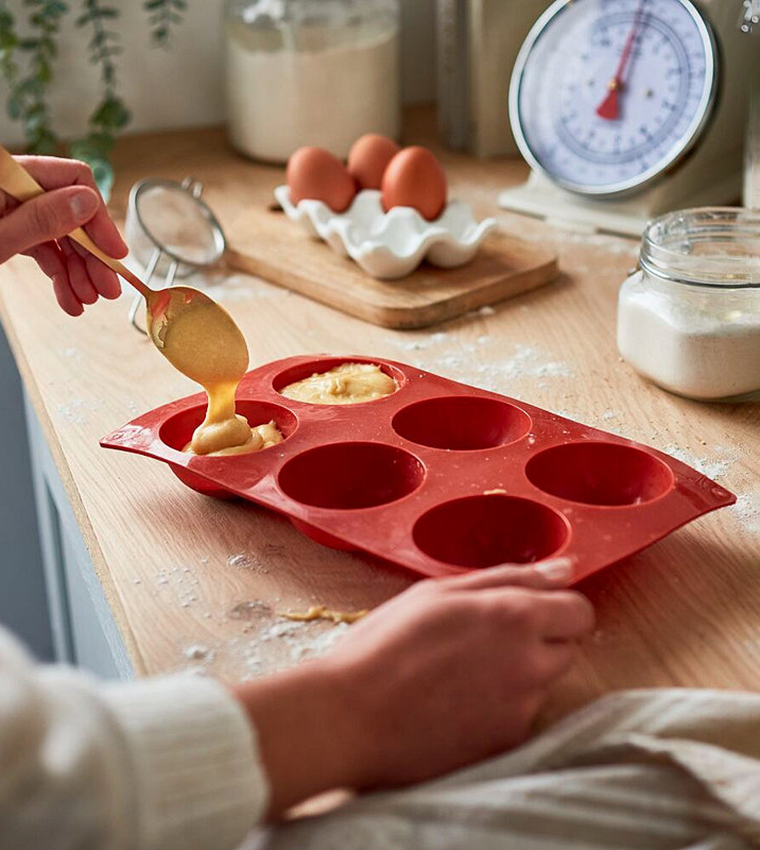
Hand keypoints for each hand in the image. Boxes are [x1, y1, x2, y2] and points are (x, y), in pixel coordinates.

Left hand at [0, 156, 127, 315]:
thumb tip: (87, 203)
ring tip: (87, 299)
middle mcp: (15, 188)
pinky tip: (69, 295)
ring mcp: (13, 208)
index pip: (73, 181)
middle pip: (70, 214)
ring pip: (60, 236)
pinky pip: (42, 247)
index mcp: (10, 176)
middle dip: (91, 256)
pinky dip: (58, 273)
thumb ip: (40, 218)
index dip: (98, 218)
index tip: (113, 252)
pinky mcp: (10, 226)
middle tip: (108, 288)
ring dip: (78, 271)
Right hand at [233, 559, 593, 817]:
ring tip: (461, 675)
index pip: (579, 611)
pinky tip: (455, 704)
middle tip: (486, 640)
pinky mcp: (506, 745)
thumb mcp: (439, 592)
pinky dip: (499, 708)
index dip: (555, 607)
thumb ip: (509, 577)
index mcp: (515, 616)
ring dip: (520, 675)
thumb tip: (566, 569)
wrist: (350, 718)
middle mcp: (530, 664)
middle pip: (568, 648)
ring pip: (544, 684)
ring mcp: (521, 710)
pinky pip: (520, 716)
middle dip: (540, 640)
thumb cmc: (386, 644)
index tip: (526, 610)